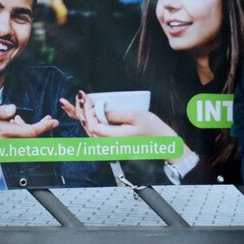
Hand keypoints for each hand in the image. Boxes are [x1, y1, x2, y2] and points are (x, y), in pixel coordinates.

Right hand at [0, 104, 58, 162]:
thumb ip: (0, 111)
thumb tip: (14, 109)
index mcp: (6, 132)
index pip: (31, 131)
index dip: (44, 127)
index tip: (54, 121)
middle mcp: (10, 141)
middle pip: (33, 136)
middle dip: (42, 127)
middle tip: (49, 119)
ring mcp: (9, 146)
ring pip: (27, 138)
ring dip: (29, 128)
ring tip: (18, 119)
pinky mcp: (7, 148)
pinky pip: (20, 141)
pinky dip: (21, 132)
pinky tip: (13, 124)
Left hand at [61, 90, 175, 137]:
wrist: (164, 143)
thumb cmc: (153, 129)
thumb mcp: (135, 116)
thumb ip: (114, 114)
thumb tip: (98, 110)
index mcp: (115, 139)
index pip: (93, 125)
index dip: (87, 111)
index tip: (87, 97)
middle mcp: (110, 145)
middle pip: (89, 129)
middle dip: (81, 112)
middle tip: (80, 97)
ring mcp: (112, 145)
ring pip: (91, 131)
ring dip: (84, 117)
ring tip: (80, 102)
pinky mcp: (114, 143)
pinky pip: (98, 133)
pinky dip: (90, 122)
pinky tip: (87, 114)